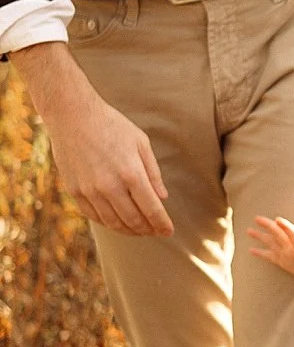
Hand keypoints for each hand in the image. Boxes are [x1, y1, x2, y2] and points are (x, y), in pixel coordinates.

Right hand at [13, 42, 171, 236]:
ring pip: (113, 223)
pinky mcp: (75, 191)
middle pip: (133, 220)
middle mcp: (110, 186)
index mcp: (131, 173)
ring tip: (139, 230)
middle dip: (148, 230)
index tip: (168, 231)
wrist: (73, 115)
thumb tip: (162, 198)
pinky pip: (94, 216)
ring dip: (129, 231)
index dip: (162, 224)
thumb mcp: (140, 143)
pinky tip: (117, 222)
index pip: (152, 209)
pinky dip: (108, 223)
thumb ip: (152, 173)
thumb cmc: (111, 125)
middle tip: (155, 231)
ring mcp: (90, 191)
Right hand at [248, 215, 293, 281]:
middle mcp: (293, 248)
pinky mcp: (284, 262)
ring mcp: (288, 253)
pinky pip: (270, 256)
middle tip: (257, 218)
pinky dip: (261, 253)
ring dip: (261, 236)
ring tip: (248, 230)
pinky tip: (251, 250)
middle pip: (279, 234)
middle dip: (269, 226)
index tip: (278, 220)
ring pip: (271, 242)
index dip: (287, 227)